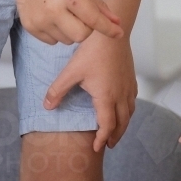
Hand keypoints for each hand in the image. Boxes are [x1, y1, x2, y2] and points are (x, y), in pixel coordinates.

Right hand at [11, 0, 122, 44]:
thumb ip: (100, 6)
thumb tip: (117, 24)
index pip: (94, 19)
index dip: (108, 29)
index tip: (119, 33)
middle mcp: (54, 10)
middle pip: (81, 36)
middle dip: (87, 29)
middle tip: (82, 16)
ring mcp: (40, 20)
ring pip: (67, 41)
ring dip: (71, 31)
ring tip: (64, 14)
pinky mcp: (30, 27)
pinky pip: (52, 41)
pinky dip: (58, 33)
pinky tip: (53, 17)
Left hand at [43, 30, 136, 151]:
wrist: (111, 33)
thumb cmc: (92, 51)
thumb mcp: (71, 72)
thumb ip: (58, 90)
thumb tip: (47, 107)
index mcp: (106, 97)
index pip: (107, 125)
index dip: (102, 139)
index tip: (96, 147)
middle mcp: (120, 95)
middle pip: (122, 122)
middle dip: (115, 136)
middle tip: (108, 145)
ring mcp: (128, 86)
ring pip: (130, 112)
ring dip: (124, 124)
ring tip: (117, 130)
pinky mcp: (131, 77)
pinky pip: (133, 99)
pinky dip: (129, 109)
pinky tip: (124, 107)